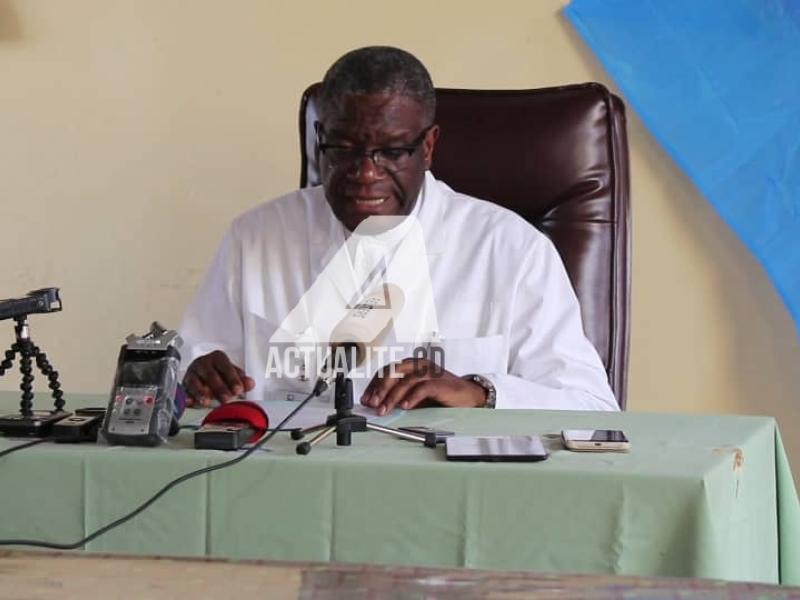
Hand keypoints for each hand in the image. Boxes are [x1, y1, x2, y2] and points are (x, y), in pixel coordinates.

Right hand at [182, 350, 254, 406]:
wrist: (201, 372)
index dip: (232, 378)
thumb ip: (241, 380)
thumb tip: (250, 384)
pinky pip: (184, 390)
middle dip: (219, 388)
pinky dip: (186, 397)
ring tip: (206, 402)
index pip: (225, 366)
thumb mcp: (231, 374)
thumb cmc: (218, 372)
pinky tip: (190, 402)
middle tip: (226, 398)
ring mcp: (192, 372)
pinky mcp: (184, 384)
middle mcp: (203, 363)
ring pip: (195, 381)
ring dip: (201, 392)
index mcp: (217, 358)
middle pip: (210, 374)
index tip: (238, 389)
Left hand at [360, 357, 487, 415]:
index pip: (387, 371)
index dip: (374, 385)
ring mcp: (430, 372)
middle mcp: (419, 365)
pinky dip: (412, 397)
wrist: (468, 395)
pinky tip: (404, 406)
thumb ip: (399, 396)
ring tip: (384, 409)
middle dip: (380, 389)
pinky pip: (422, 388)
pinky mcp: (440, 382)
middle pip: (393, 372)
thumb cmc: (442, 393)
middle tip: (372, 404)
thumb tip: (378, 404)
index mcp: (411, 365)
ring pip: (405, 380)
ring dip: (392, 396)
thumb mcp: (416, 394)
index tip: (366, 399)